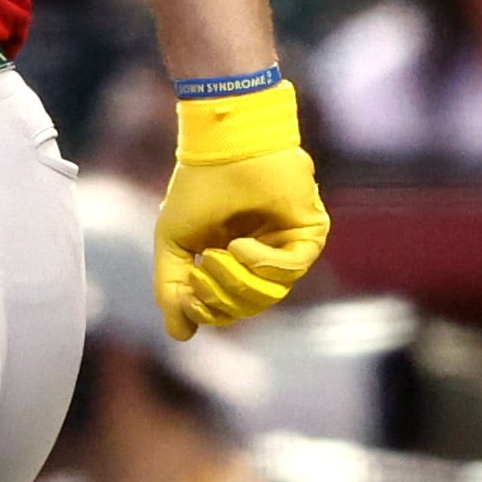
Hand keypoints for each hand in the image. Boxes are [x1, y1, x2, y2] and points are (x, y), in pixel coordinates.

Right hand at [156, 79, 328, 335]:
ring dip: (237, 281)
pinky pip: (291, 269)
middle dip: (219, 296)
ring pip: (270, 294)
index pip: (226, 309)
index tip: (188, 287)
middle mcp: (263, 257)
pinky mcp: (309, 233)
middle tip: (204, 264)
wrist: (222, 146)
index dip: (206, 309)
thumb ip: (171, 289)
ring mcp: (287, 246)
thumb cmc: (197, 186)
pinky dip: (261, 262)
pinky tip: (240, 244)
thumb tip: (181, 336)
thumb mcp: (173, 244)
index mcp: (232, 262)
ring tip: (218, 253)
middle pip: (247, 307)